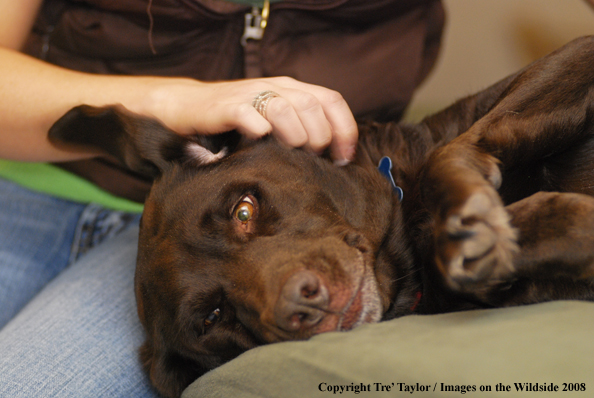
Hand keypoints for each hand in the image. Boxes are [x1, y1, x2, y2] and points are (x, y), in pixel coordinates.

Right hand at [140, 76, 357, 163]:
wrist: (186, 107)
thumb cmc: (234, 121)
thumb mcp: (273, 122)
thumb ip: (300, 129)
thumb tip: (333, 159)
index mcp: (291, 89)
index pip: (332, 100)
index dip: (344, 129)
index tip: (344, 159)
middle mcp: (274, 87)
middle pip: (313, 106)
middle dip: (319, 138)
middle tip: (311, 160)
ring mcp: (250, 94)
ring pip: (286, 108)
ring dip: (295, 136)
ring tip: (289, 154)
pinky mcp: (226, 107)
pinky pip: (251, 115)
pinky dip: (261, 131)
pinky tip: (260, 144)